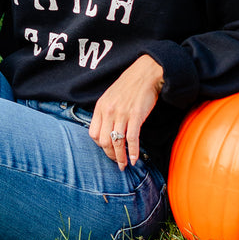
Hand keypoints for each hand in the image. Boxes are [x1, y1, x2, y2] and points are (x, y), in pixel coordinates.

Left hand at [89, 55, 163, 170]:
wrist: (145, 74)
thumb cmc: (129, 86)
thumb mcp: (110, 97)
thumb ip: (106, 112)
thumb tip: (106, 131)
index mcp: (100, 107)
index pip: (93, 133)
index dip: (99, 145)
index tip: (107, 150)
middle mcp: (109, 111)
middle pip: (103, 141)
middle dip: (110, 155)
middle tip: (117, 162)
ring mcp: (122, 114)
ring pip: (117, 143)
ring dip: (121, 158)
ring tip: (124, 165)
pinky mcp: (136, 116)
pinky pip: (132, 139)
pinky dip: (133, 152)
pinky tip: (134, 159)